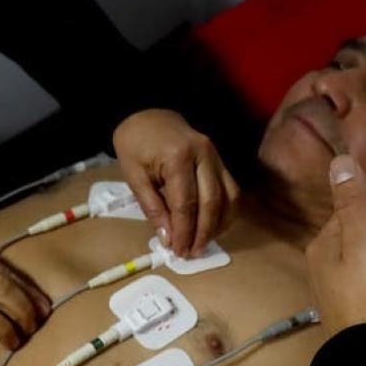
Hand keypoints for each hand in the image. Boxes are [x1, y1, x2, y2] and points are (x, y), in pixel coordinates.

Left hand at [112, 109, 240, 256]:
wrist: (148, 113)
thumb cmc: (136, 143)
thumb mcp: (134, 175)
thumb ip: (152, 206)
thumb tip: (167, 237)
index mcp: (178, 157)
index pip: (185, 203)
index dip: (183, 231)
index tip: (177, 250)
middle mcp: (204, 155)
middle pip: (212, 202)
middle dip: (203, 232)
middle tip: (192, 253)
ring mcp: (217, 156)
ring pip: (229, 197)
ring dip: (219, 225)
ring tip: (204, 243)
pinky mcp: (221, 160)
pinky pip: (232, 190)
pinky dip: (227, 211)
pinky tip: (215, 226)